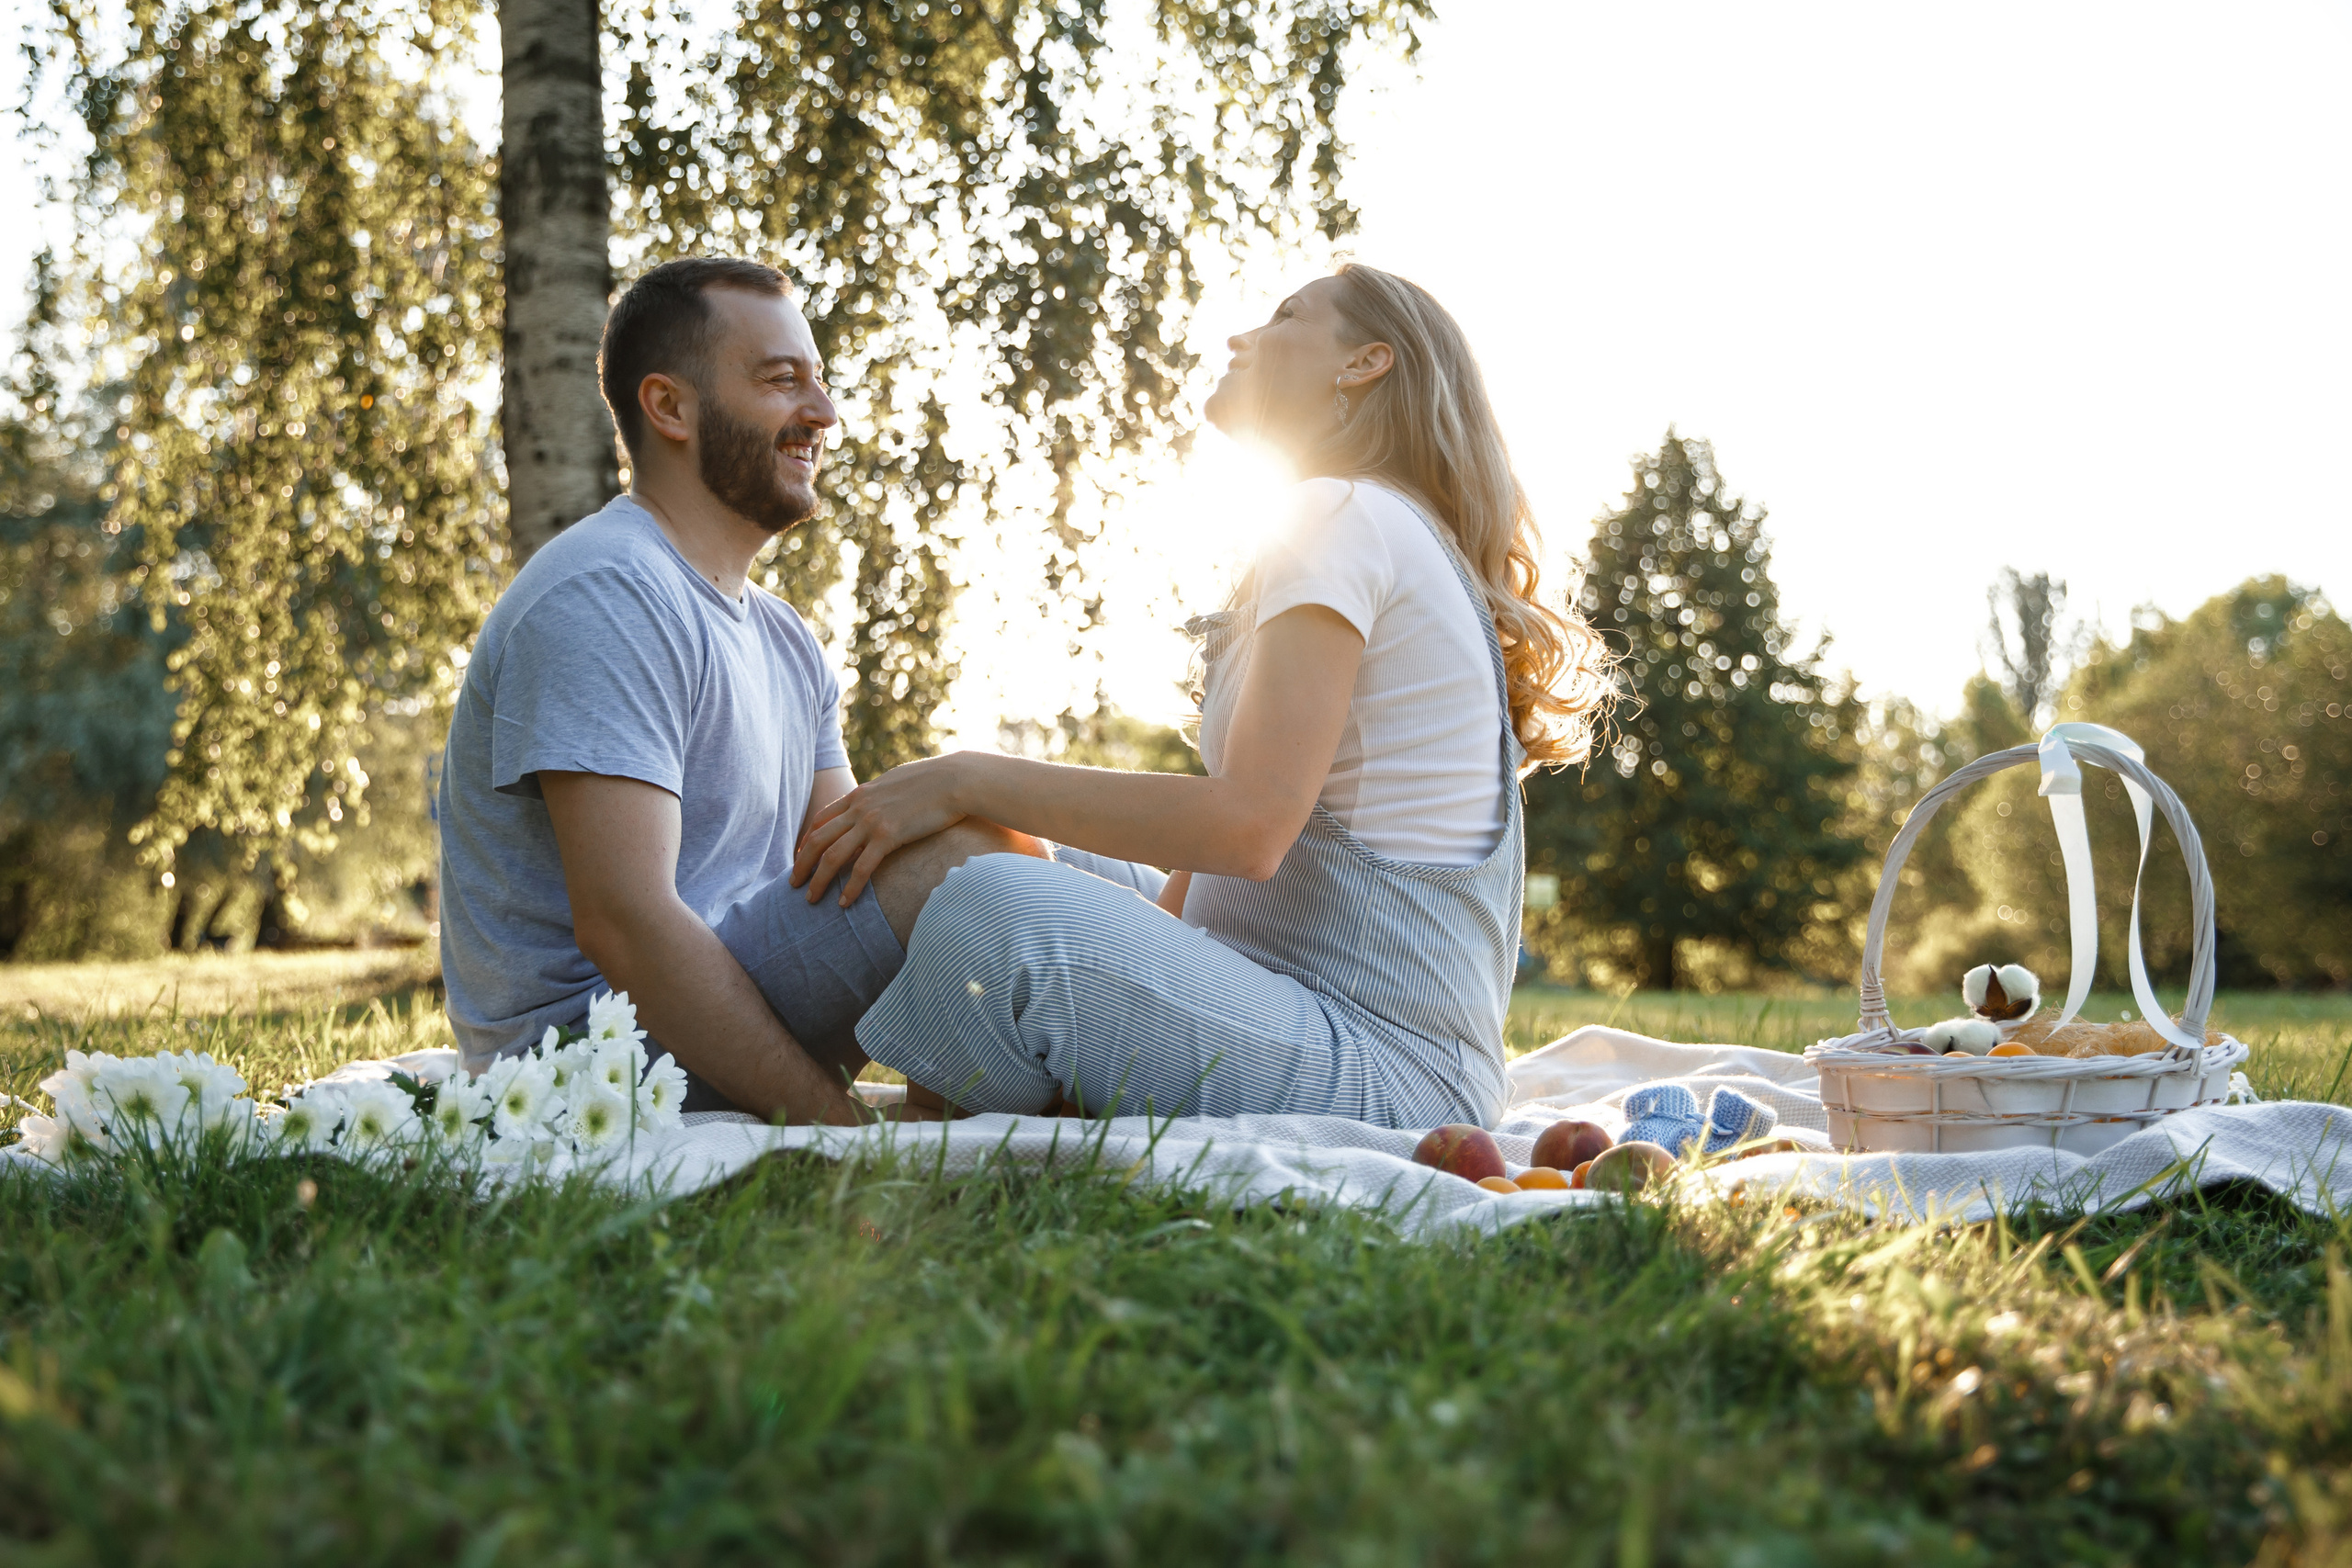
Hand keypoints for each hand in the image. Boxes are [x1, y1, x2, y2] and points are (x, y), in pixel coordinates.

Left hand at [791, 754, 969, 905]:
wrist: (956, 780)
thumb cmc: (935, 781)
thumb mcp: (898, 783)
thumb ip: (882, 796)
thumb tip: (883, 804)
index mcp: (860, 794)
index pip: (822, 818)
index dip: (807, 839)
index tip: (801, 856)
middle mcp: (859, 807)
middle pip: (818, 838)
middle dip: (802, 863)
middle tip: (792, 884)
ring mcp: (872, 821)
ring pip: (832, 855)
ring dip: (818, 880)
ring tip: (810, 899)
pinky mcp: (889, 835)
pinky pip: (862, 867)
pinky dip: (850, 887)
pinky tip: (844, 903)